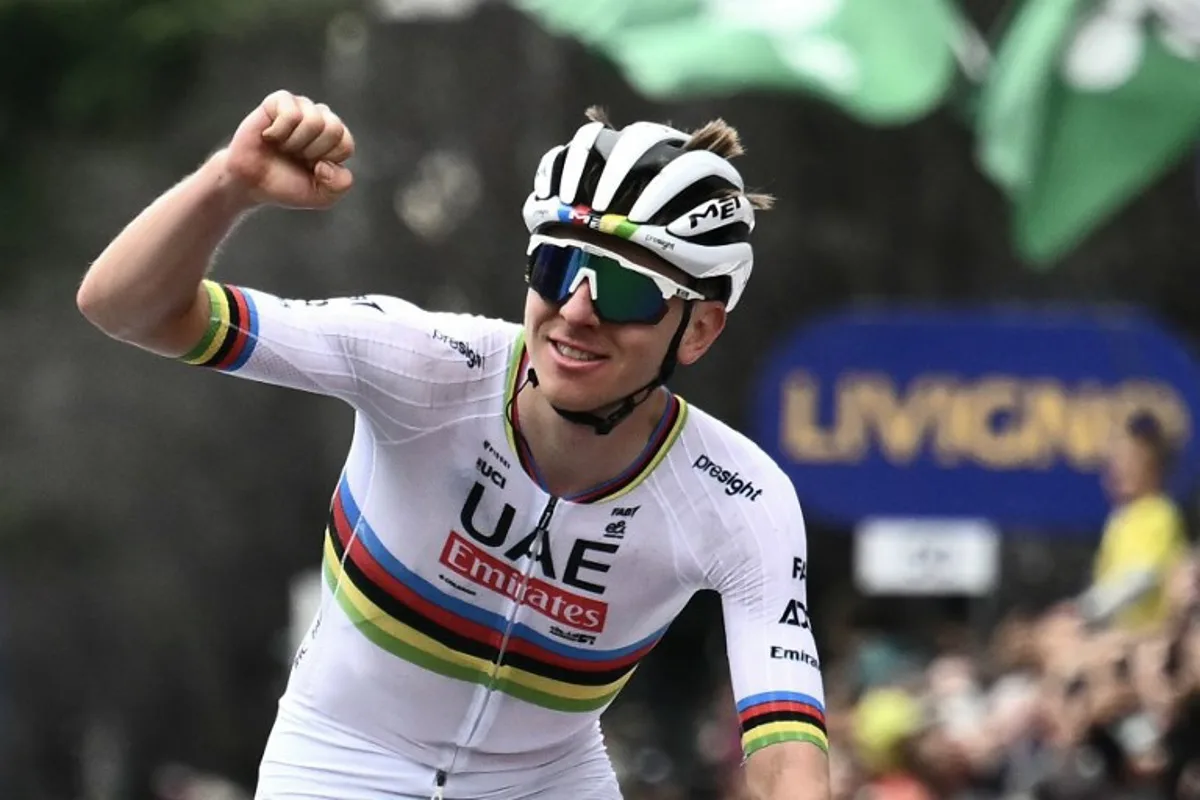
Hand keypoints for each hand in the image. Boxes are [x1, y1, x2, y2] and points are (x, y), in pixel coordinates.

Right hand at [219, 90, 355, 208]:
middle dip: (312, 151)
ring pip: (314, 121)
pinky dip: (279, 132)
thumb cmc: (287, 185)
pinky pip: (291, 114)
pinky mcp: (279, 100)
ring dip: (295, 143)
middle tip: (295, 156)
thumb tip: (326, 163)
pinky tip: (269, 136)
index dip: (326, 162)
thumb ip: (340, 185)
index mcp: (337, 138)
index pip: (346, 145)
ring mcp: (301, 106)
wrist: (251, 183)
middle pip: (334, 129)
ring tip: (283, 146)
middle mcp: (322, 117)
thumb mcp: (322, 196)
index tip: (311, 168)